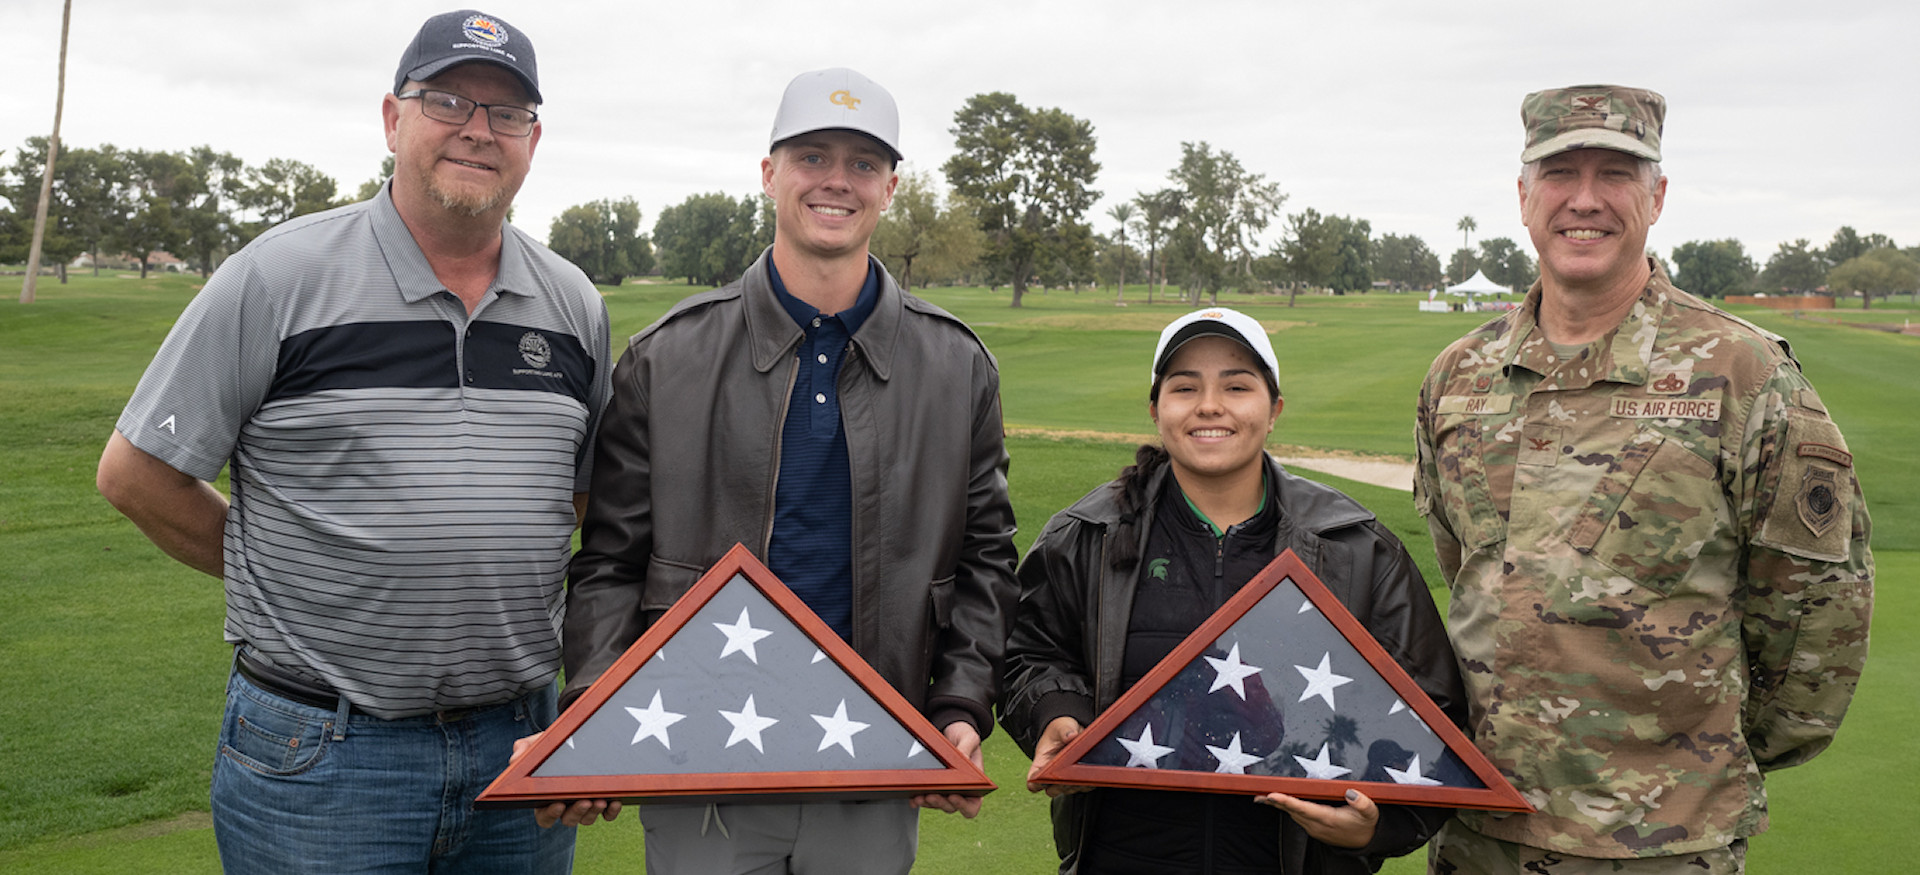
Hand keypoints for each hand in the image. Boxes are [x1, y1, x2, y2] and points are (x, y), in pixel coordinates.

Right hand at [513, 732, 623, 828]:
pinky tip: (614, 801)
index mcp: (546, 797)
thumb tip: (515, 759)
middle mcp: (566, 804)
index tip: (558, 804)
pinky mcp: (603, 800)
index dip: (550, 815)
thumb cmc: (553, 744)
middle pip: (568, 820)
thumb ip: (524, 749)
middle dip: (576, 813)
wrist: (578, 735)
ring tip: (600, 799)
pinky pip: (608, 814)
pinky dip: (611, 811)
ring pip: (587, 818)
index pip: (544, 817)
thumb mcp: (538, 743)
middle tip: (584, 801)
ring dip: (593, 812)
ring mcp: (584, 803)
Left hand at [910, 722, 985, 817]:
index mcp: (975, 783)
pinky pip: (926, 799)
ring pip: (937, 805)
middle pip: (952, 807)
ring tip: (919, 797)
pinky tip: (913, 798)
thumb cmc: (965, 737)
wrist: (951, 732)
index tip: (953, 795)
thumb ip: (966, 748)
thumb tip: (961, 759)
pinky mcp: (933, 787)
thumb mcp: (969, 738)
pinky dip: (919, 800)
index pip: (972, 805)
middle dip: (941, 803)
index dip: (963, 805)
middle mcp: (961, 790)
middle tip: (931, 795)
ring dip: (928, 803)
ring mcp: (946, 790)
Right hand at [1025, 716, 1091, 797]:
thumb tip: (1071, 736)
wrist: (1074, 731)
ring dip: (1074, 785)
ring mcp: (1066, 779)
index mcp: (1041, 763)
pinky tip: (1091, 774)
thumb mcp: (1061, 727)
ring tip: (1082, 774)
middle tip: (1067, 777)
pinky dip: (1087, 783)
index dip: (1035, 783)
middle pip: (1052, 790)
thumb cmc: (1062, 730)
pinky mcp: (1080, 780)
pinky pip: (1083, 787)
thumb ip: (1064, 731)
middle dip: (1059, 786)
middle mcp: (1052, 775)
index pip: (1033, 779)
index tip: (1043, 779)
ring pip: (1068, 790)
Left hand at [1256, 788, 1378, 848]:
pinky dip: (1287, 808)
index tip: (1273, 796)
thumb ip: (1362, 803)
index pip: (1303, 808)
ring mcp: (1314, 828)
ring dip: (1279, 805)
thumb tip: (1351, 793)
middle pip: (1292, 811)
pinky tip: (1278, 802)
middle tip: (1259, 794)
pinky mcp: (1313, 828)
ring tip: (1263, 796)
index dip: (1287, 801)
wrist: (1366, 841)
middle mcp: (1317, 825)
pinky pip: (1297, 817)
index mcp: (1328, 818)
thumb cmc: (1366, 823)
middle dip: (1276, 802)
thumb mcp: (1370, 812)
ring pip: (1293, 814)